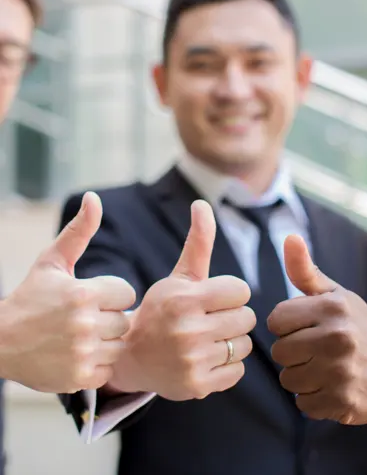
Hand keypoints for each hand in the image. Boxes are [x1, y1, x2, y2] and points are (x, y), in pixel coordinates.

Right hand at [0, 192, 135, 392]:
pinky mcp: (79, 378)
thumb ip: (79, 231)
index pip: (127, 293)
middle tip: (87, 319)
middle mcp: (85, 323)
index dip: (113, 295)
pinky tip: (77, 355)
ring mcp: (82, 353)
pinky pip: (109, 371)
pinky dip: (97, 365)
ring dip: (106, 343)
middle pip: (125, 321)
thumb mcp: (52, 261)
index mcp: (84, 293)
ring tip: (82, 336)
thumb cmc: (30, 297)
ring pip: (119, 347)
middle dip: (110, 319)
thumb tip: (94, 198)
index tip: (95, 297)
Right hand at [108, 200, 255, 399]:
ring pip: (245, 344)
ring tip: (210, 337)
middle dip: (233, 315)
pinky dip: (228, 364)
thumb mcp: (178, 276)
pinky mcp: (197, 386)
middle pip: (247, 317)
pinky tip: (207, 357)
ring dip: (232, 340)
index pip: (241, 290)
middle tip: (212, 318)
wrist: (131, 356)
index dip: (230, 292)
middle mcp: (189, 330)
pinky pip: (237, 371)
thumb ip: (198, 242)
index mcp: (185, 299)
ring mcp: (193, 360)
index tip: (214, 297)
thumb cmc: (160, 309)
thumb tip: (202, 203)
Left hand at [267, 235, 366, 424]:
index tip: (304, 326)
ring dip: (301, 377)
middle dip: (292, 352)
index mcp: (332, 308)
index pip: (276, 320)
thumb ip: (305, 269)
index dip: (286, 325)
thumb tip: (290, 237)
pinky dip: (312, 399)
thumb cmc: (353, 325)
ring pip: (288, 380)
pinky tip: (331, 386)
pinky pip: (303, 404)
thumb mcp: (333, 294)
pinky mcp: (345, 402)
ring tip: (323, 368)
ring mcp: (342, 372)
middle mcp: (338, 338)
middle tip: (314, 349)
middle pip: (280, 351)